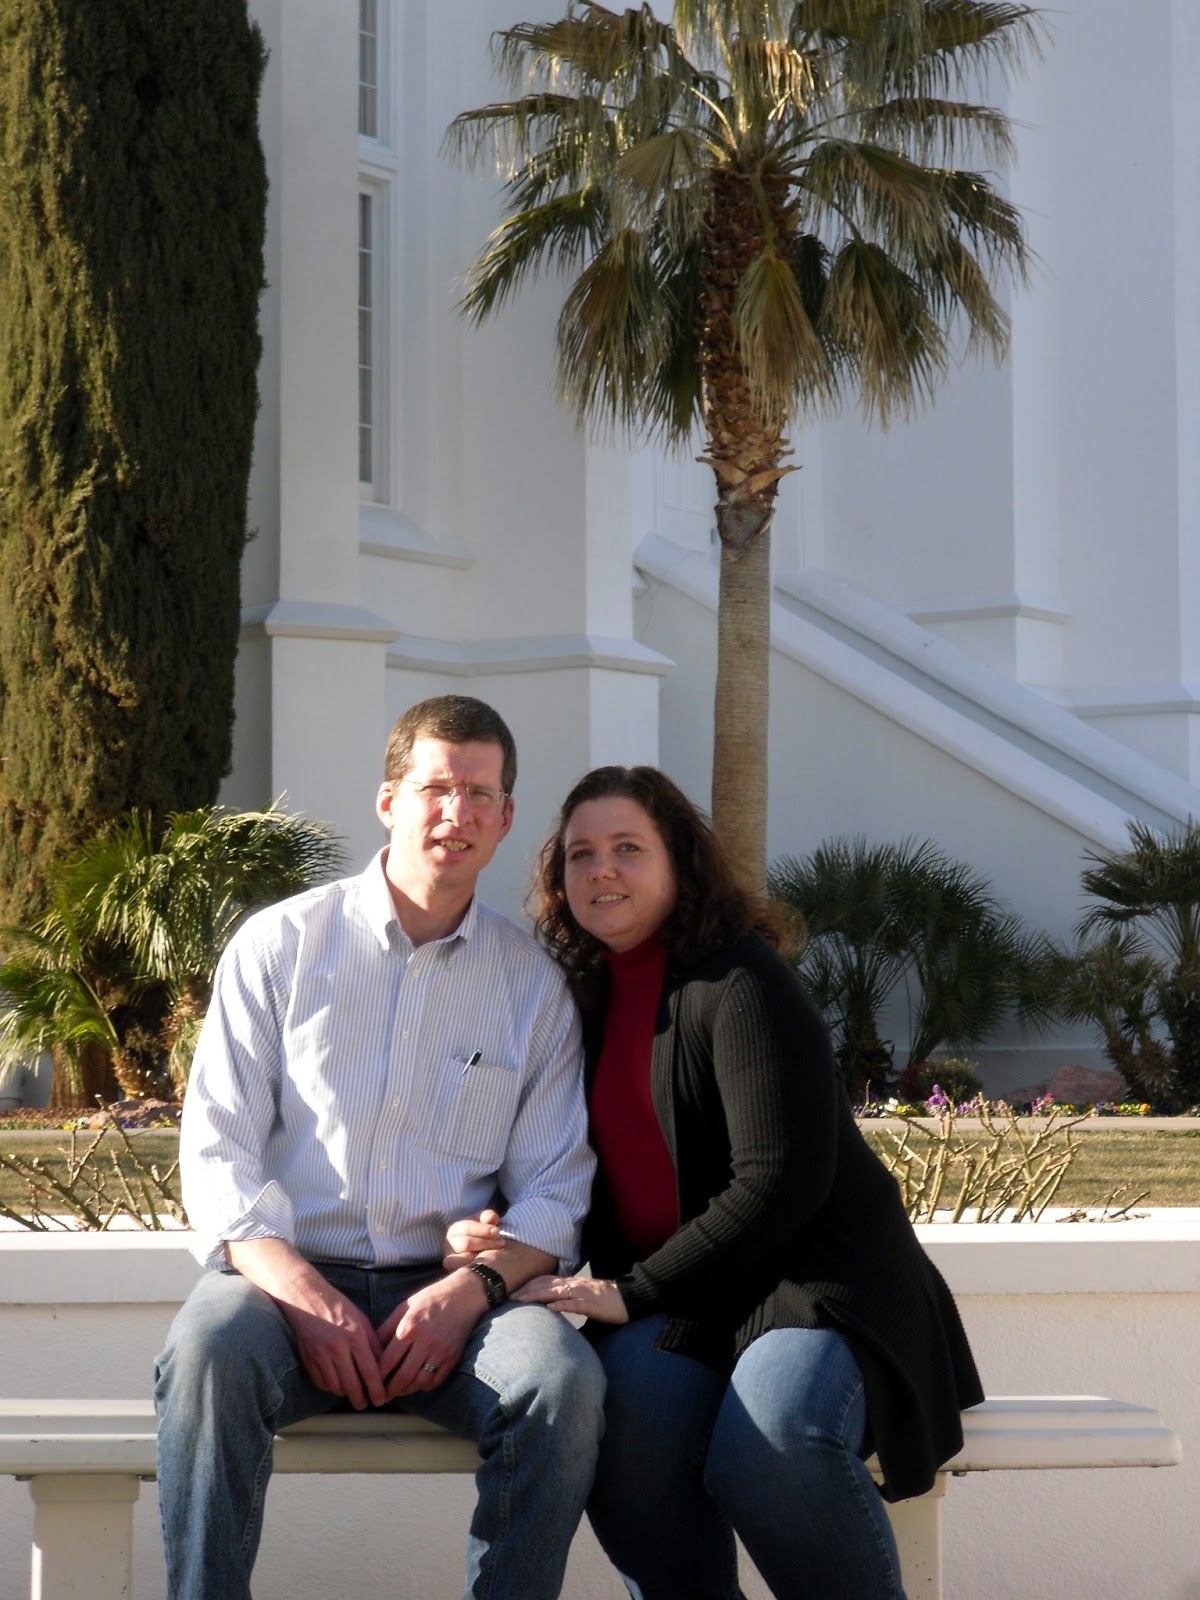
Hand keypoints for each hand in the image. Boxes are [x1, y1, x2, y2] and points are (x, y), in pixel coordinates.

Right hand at [225, 1239, 386, 1409]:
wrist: (306, 1299)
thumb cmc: (338, 1307)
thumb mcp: (362, 1320)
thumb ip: (373, 1343)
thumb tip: (383, 1366)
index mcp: (355, 1336)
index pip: (369, 1371)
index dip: (377, 1389)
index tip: (381, 1399)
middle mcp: (337, 1347)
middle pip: (352, 1385)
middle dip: (361, 1399)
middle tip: (365, 1404)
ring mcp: (320, 1355)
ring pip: (336, 1387)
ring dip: (345, 1394)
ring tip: (352, 1394)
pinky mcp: (308, 1359)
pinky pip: (321, 1382)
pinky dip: (330, 1387)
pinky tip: (336, 1384)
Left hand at [375, 1270, 485, 1399]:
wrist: (465, 1295)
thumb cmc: (431, 1298)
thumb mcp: (404, 1306)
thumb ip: (387, 1327)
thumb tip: (372, 1347)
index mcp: (409, 1328)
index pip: (388, 1361)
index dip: (377, 1376)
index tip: (371, 1382)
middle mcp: (425, 1342)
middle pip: (403, 1376)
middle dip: (389, 1391)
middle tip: (381, 1398)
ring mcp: (441, 1352)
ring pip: (420, 1382)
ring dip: (406, 1391)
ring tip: (398, 1392)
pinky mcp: (453, 1358)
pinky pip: (436, 1380)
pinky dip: (424, 1386)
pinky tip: (417, 1383)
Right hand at [443, 1207, 503, 1270]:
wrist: (482, 1252)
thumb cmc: (483, 1235)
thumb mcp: (485, 1223)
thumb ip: (488, 1217)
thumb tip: (492, 1218)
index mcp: (454, 1230)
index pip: (466, 1228)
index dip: (483, 1229)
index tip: (498, 1232)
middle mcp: (448, 1246)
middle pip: (466, 1243)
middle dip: (486, 1242)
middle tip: (501, 1243)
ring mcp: (450, 1261)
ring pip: (466, 1259)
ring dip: (485, 1255)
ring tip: (497, 1253)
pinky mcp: (456, 1272)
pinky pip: (467, 1270)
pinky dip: (480, 1266)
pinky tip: (490, 1263)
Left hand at [513, 1274, 628, 1323]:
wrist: (627, 1298)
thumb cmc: (604, 1300)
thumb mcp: (582, 1297)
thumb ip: (567, 1298)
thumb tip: (551, 1305)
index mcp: (571, 1283)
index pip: (546, 1280)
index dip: (529, 1284)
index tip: (514, 1291)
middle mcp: (574, 1285)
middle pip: (546, 1284)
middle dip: (527, 1289)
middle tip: (510, 1296)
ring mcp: (582, 1293)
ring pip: (556, 1291)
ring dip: (537, 1295)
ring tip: (521, 1300)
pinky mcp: (591, 1304)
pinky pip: (574, 1303)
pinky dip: (561, 1305)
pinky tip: (550, 1308)